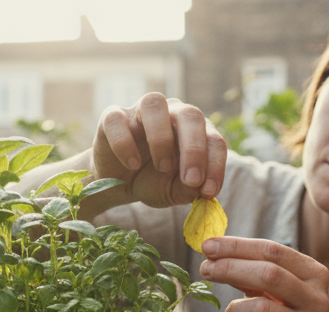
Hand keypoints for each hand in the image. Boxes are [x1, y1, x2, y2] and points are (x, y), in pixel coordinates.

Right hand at [92, 93, 227, 208]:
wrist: (118, 185)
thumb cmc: (153, 182)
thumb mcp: (173, 191)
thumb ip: (187, 189)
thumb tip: (197, 188)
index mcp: (194, 130)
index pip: (213, 139)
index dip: (215, 164)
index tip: (208, 192)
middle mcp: (171, 113)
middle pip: (190, 114)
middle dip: (195, 149)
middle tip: (191, 180)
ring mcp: (140, 112)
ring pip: (154, 103)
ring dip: (162, 137)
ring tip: (163, 167)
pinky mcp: (112, 118)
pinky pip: (117, 119)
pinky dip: (125, 142)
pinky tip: (132, 164)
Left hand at [199, 237, 328, 311]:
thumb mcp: (271, 290)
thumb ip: (249, 270)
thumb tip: (212, 251)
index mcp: (314, 275)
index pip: (273, 251)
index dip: (237, 247)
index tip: (207, 246)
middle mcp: (318, 300)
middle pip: (269, 275)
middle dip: (230, 268)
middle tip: (205, 269)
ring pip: (260, 310)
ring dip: (234, 309)